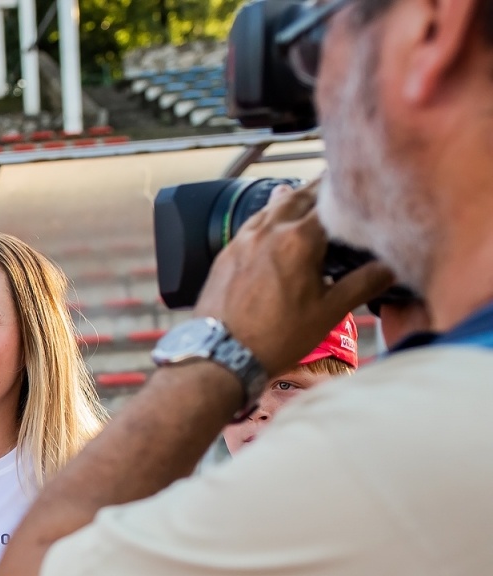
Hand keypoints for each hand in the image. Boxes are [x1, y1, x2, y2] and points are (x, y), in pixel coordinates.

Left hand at [194, 178, 394, 378]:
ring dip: (291, 198)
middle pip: (298, 196)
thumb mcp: (329, 312)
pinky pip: (250, 225)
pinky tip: (270, 223)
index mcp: (298, 240)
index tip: (359, 183)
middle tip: (335, 182)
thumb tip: (393, 266)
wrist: (219, 356)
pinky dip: (267, 217)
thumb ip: (364, 283)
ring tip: (304, 194)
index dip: (346, 191)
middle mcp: (268, 232)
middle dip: (319, 188)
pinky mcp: (225, 254)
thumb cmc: (273, 338)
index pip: (329, 200)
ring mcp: (242, 241)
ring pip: (271, 208)